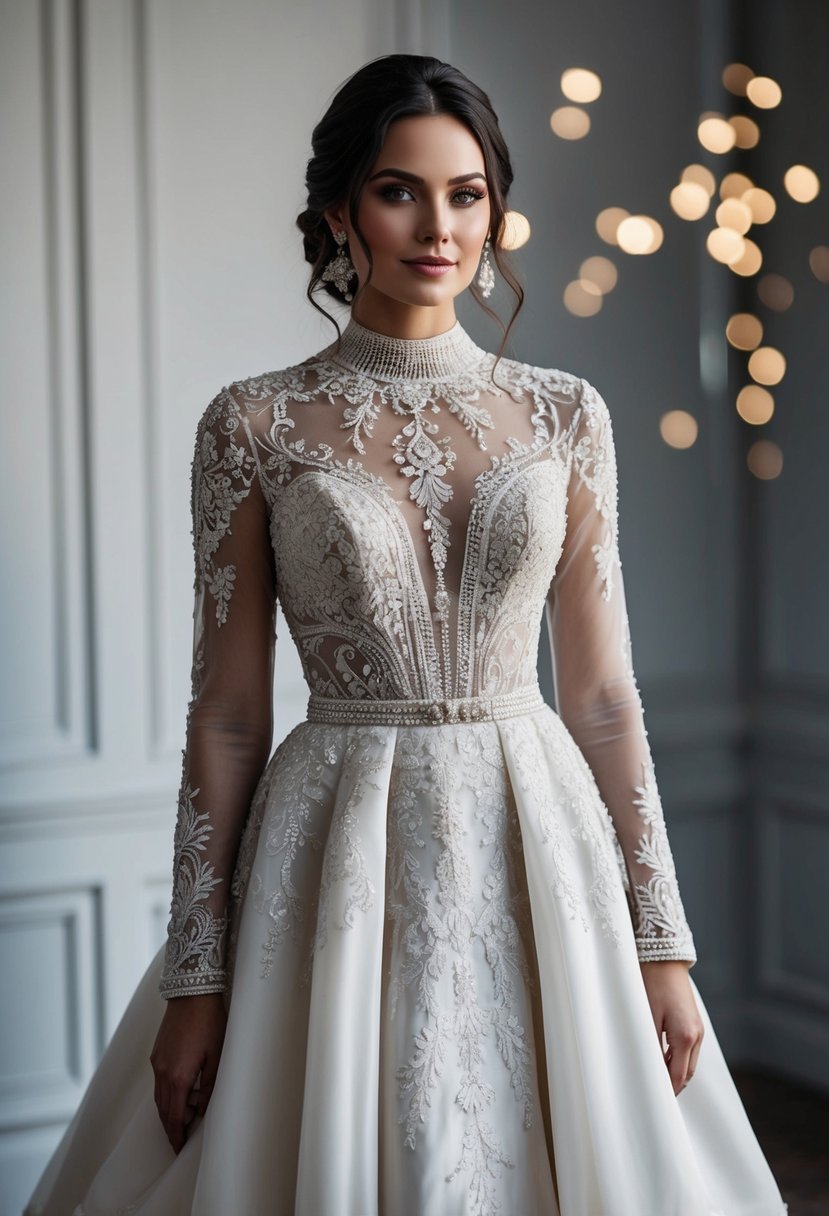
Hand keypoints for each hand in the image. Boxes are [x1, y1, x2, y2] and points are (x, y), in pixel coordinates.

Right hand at [150, 992, 227, 1152]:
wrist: (191, 993)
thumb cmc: (209, 1022)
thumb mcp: (217, 1056)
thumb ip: (210, 1085)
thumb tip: (204, 1108)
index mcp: (179, 1077)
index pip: (175, 1116)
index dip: (177, 1134)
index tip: (179, 1148)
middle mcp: (163, 1073)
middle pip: (163, 1110)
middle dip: (170, 1128)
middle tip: (177, 1142)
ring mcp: (157, 1062)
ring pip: (158, 1097)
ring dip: (167, 1112)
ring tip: (178, 1122)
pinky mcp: (156, 1053)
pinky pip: (158, 1082)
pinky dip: (165, 1095)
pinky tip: (176, 1095)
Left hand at [639, 960, 703, 1096]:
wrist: (664, 958)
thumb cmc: (652, 984)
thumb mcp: (647, 1017)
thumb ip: (651, 1046)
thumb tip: (650, 1069)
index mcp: (686, 1037)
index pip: (679, 1076)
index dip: (668, 1091)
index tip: (655, 1101)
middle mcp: (697, 1035)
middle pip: (687, 1073)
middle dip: (673, 1085)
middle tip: (654, 1093)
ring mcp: (698, 1029)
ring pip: (690, 1062)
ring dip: (675, 1071)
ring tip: (655, 1077)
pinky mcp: (694, 1022)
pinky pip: (689, 1049)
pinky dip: (678, 1059)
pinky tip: (662, 1057)